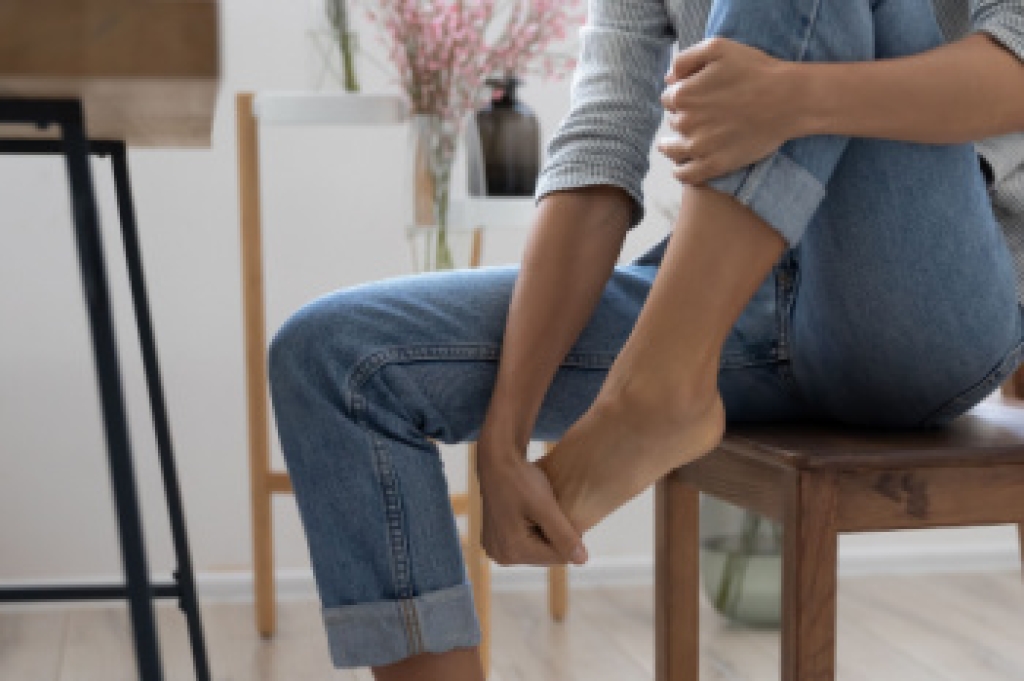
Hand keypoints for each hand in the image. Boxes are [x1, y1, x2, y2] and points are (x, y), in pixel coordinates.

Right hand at [475, 441, 587, 566]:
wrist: (497, 461)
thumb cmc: (520, 480)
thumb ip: (564, 535)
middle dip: (555, 536)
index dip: (568, 536)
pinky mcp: (496, 539)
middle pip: (545, 555)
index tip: (564, 512)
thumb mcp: (545, 507)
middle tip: (552, 509)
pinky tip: (533, 513)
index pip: (557, 557)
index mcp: (512, 550)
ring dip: (545, 532)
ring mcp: (496, 548)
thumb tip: (582, 561)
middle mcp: (501, 555)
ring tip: (542, 510)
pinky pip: (525, 542)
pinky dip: (534, 530)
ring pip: (537, 549)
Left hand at [658, 37, 802, 184]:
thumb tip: (669, 79)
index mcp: (683, 94)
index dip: (681, 96)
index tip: (696, 97)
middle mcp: (686, 122)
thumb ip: (685, 59)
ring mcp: (699, 147)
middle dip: (684, 118)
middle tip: (703, 116)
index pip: (669, 98)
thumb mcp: (718, 47)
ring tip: (673, 146)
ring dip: (673, 146)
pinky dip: (680, 172)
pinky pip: (685, 175)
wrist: (789, 99)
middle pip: (674, 122)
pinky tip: (681, 167)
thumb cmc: (756, 70)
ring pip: (673, 150)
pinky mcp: (715, 165)